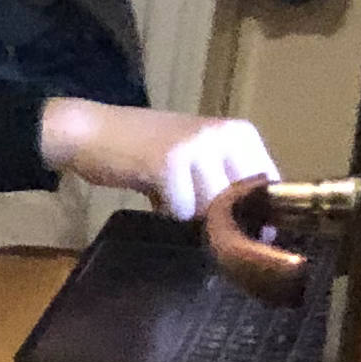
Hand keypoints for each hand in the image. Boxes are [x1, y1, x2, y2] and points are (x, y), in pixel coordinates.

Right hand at [42, 101, 277, 220]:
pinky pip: (180, 209)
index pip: (269, 186)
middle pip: (240, 203)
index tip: (234, 228)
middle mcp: (226, 134)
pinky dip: (164, 211)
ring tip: (167, 195)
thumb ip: (224, 183)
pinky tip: (150, 192)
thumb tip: (257, 230)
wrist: (90, 131)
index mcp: (240, 132)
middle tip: (189, 210)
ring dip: (189, 214)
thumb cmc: (143, 150)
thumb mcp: (196, 159)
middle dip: (218, 218)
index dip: (255, 214)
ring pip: (212, 209)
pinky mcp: (170, 163)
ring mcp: (198, 146)